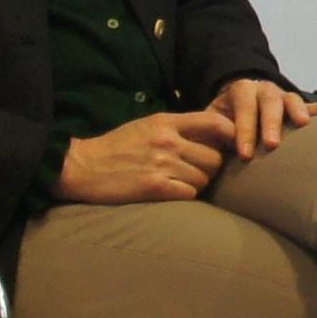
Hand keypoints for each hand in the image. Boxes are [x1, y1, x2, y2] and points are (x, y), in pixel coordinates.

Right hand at [55, 109, 242, 204]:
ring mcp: (162, 164)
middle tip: (195, 172)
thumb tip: (214, 136)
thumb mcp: (147, 126)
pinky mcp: (155, 187)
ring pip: (203, 179)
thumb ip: (178, 128)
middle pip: (214, 158)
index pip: (214, 123)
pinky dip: (185, 196)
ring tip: (178, 183)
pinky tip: (171, 192)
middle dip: (210, 168)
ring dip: (196, 184)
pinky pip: (189, 194)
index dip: (231, 135)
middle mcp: (167, 141)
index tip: (233, 146)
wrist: (83, 167)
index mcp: (166, 122)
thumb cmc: (117, 147)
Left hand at [208, 78, 316, 158]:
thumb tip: (216, 150)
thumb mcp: (212, 123)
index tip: (245, 153)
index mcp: (241, 90)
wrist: (232, 108)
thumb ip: (215, 132)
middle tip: (273, 144)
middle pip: (270, 102)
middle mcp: (265, 89)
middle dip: (271, 123)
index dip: (245, 129)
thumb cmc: (222, 123)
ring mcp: (283, 97)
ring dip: (298, 113)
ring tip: (303, 124)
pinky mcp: (299, 107)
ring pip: (292, 101)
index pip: (244, 107)